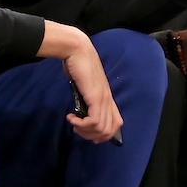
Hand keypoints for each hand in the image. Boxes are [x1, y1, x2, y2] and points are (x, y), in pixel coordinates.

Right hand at [39, 22, 122, 142]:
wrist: (77, 51)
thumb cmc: (78, 66)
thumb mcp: (84, 87)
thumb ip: (86, 99)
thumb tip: (81, 113)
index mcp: (107, 98)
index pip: (116, 124)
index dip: (103, 134)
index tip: (87, 131)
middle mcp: (108, 100)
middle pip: (109, 131)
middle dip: (91, 136)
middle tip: (77, 128)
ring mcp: (103, 99)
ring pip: (102, 129)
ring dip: (84, 131)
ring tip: (73, 123)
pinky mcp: (95, 97)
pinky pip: (94, 121)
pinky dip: (81, 124)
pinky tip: (70, 117)